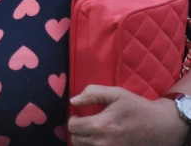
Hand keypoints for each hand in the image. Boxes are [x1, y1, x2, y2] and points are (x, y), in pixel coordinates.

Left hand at [68, 85, 188, 145]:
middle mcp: (103, 142)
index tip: (80, 115)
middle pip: (75, 140)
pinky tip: (101, 139)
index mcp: (101, 125)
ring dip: (84, 140)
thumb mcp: (116, 93)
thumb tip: (73, 101)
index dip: (73, 119)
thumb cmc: (137, 107)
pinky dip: (94, 145)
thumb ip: (92, 93)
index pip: (72, 126)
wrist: (161, 125)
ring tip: (93, 131)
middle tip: (86, 123)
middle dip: (77, 130)